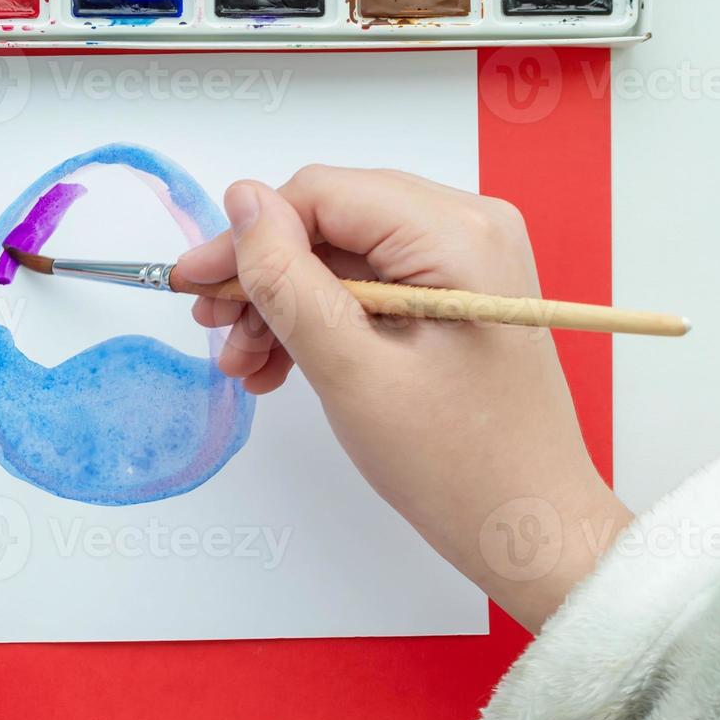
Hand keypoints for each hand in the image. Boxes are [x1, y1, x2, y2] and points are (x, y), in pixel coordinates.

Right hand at [175, 167, 630, 630]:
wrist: (526, 524)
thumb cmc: (455, 462)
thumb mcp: (351, 370)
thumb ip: (289, 280)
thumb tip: (242, 201)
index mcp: (458, 235)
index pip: (322, 194)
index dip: (248, 236)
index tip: (193, 285)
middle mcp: (469, 229)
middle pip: (330, 220)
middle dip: (264, 276)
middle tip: (212, 329)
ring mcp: (466, 261)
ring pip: (341, 255)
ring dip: (284, 304)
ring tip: (244, 363)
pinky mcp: (455, 294)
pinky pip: (367, 285)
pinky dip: (318, 320)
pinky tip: (278, 365)